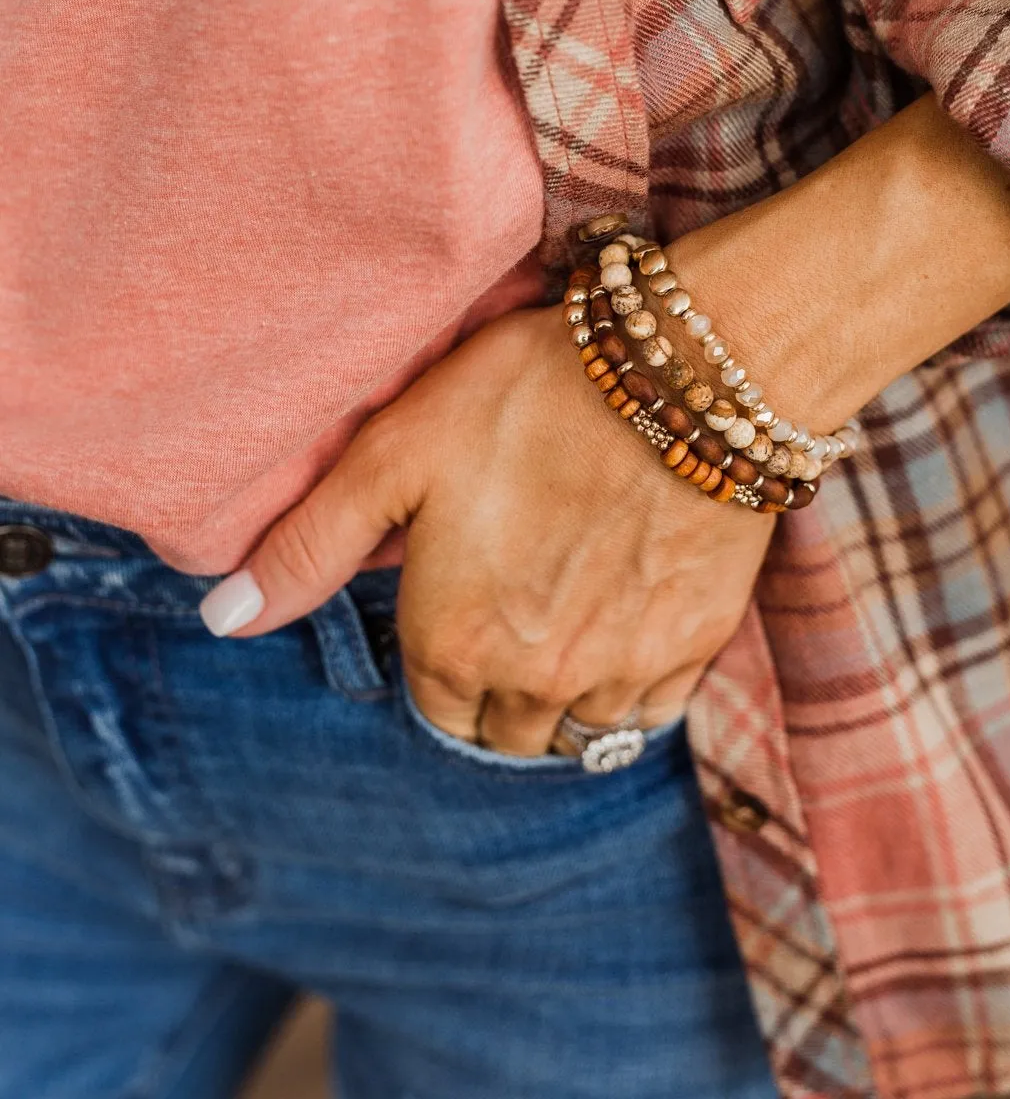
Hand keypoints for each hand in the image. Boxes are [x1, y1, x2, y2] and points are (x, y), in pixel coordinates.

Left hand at [203, 305, 775, 752]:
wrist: (683, 369)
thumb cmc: (529, 395)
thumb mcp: (395, 451)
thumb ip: (307, 546)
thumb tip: (223, 622)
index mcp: (453, 641)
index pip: (437, 708)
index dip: (444, 654)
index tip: (464, 598)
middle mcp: (534, 679)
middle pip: (506, 732)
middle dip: (499, 686)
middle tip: (515, 604)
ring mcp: (621, 670)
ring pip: (580, 731)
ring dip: (566, 694)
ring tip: (570, 611)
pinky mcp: (694, 643)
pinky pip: (651, 710)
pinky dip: (633, 687)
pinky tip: (627, 618)